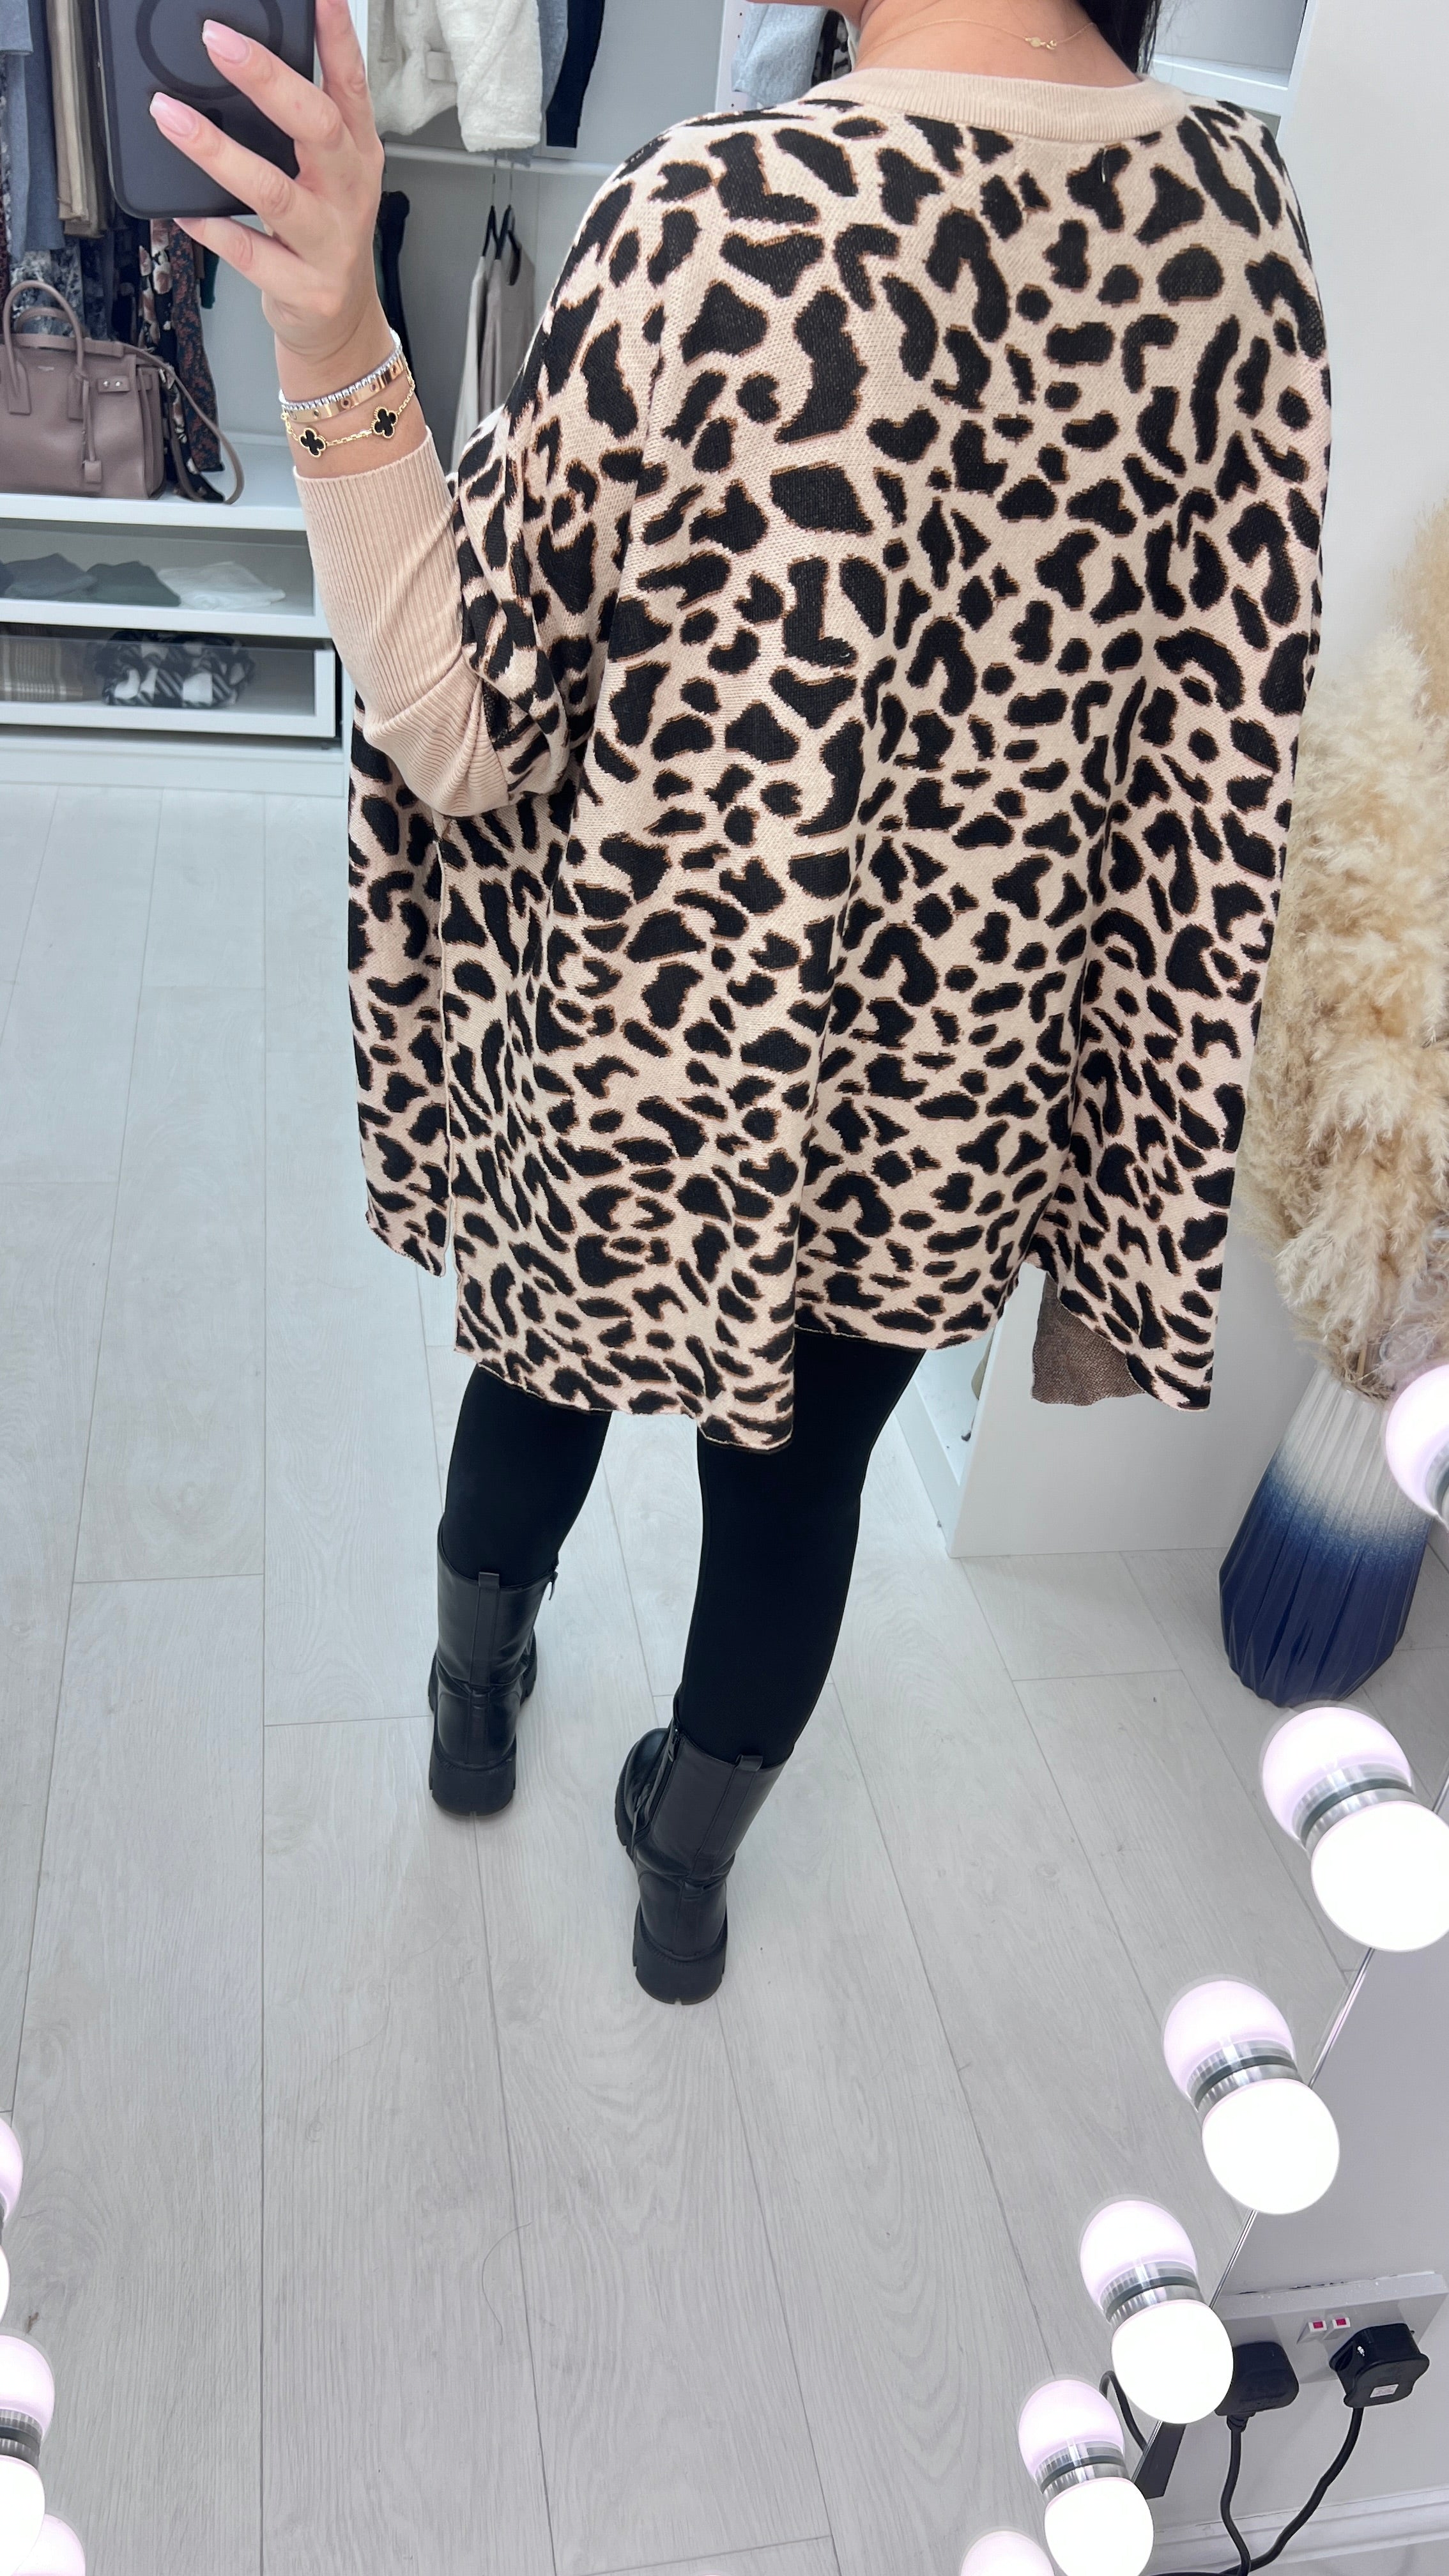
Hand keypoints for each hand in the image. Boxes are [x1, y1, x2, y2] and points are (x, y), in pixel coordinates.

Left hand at [152, 0, 388, 397]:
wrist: (339, 325)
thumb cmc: (323, 238)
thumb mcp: (330, 175)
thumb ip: (303, 123)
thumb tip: (247, 57)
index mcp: (358, 155)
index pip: (351, 86)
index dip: (336, 38)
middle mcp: (350, 195)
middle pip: (317, 127)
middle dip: (266, 80)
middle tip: (216, 41)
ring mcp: (331, 245)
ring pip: (275, 192)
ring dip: (218, 152)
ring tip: (170, 117)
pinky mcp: (306, 289)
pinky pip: (251, 254)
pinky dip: (213, 230)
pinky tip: (183, 210)